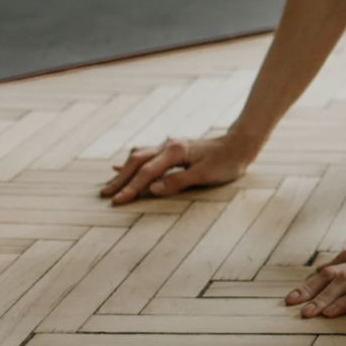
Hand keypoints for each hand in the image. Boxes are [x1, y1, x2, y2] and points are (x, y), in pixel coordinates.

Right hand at [101, 133, 257, 204]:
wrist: (239, 145)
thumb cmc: (226, 161)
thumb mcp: (205, 175)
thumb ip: (178, 182)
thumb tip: (151, 190)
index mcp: (176, 152)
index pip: (148, 172)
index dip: (132, 187)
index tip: (118, 201)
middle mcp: (169, 146)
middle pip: (137, 162)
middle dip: (121, 179)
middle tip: (106, 194)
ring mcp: (169, 147)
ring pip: (139, 157)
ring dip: (124, 171)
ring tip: (111, 185)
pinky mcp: (172, 150)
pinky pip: (146, 156)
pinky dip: (133, 164)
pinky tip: (120, 167)